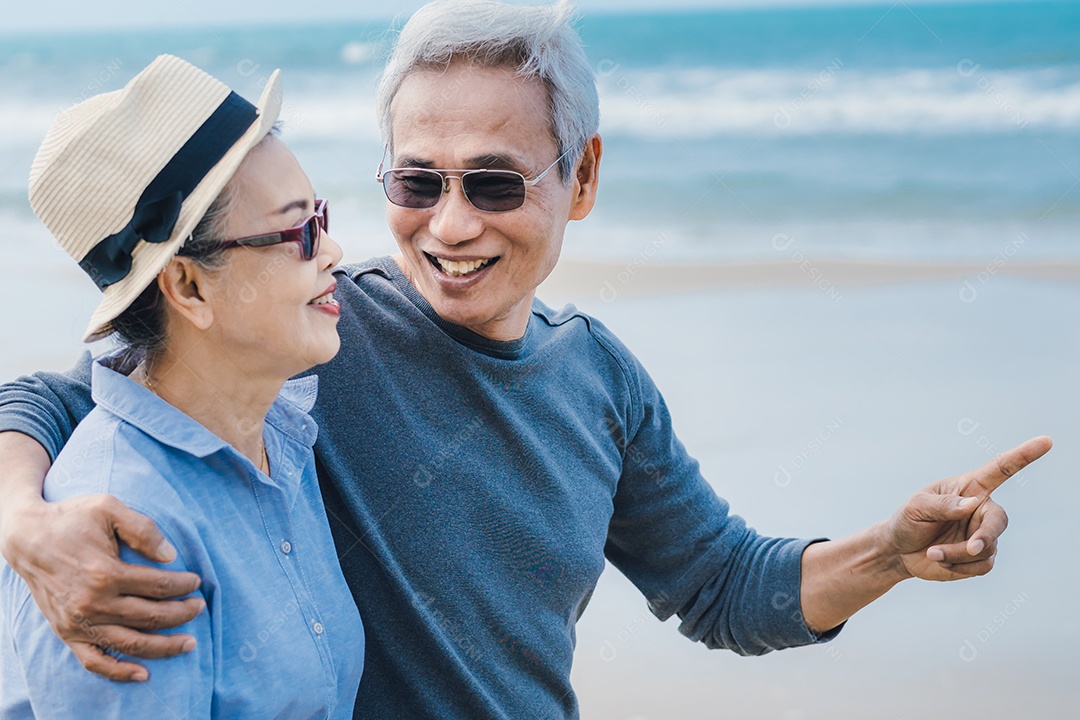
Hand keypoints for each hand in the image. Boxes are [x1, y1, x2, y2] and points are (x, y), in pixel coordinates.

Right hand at [2, 494, 204, 680]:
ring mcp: (78, 623)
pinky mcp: (66, 633)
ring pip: (131, 644)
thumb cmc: (71, 519)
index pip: (158, 586)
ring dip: (164, 647)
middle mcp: (91, 603)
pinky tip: (144, 673)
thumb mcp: (109, 508)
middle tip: (199, 606)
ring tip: (189, 642)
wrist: (27, 537)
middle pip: (150, 616)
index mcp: (104, 573)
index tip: (196, 581)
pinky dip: (119, 671)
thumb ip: (143, 529)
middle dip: (182, 613)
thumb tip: (171, 556)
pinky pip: (95, 661)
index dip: (183, 585)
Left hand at [884, 436, 1051, 581]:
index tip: (1046, 442)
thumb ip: (942, 504)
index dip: (1023, 456)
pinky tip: (941, 561)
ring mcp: (983, 534)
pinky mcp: (980, 558)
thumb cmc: (908, 521)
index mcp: (969, 488)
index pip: (1000, 470)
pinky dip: (958, 566)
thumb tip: (972, 504)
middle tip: (971, 548)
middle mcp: (981, 510)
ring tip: (933, 552)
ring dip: (958, 554)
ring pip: (986, 548)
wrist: (900, 551)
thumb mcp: (916, 507)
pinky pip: (981, 566)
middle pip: (998, 520)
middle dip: (985, 536)